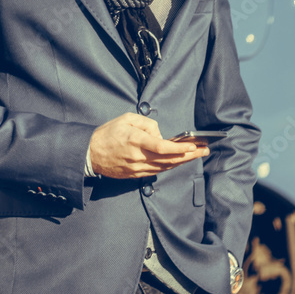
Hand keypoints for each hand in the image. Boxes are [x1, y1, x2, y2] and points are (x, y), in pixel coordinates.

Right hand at [89, 113, 207, 178]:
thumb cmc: (108, 133)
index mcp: (135, 141)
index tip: (193, 146)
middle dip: (189, 155)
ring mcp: (136, 168)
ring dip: (182, 162)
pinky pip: (156, 171)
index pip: (163, 147)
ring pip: (165, 167)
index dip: (180, 148)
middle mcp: (138, 157)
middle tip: (204, 151)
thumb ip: (146, 124)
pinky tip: (179, 161)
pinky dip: (169, 166)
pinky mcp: (134, 175)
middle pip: (169, 159)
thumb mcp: (126, 118)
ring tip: (196, 155)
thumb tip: (160, 134)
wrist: (89, 153)